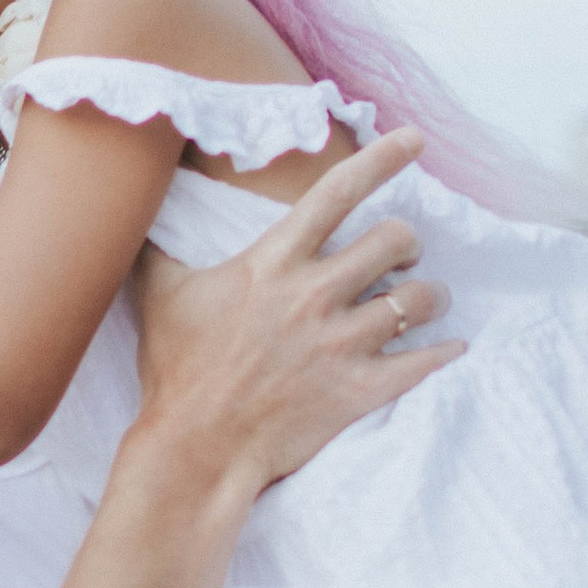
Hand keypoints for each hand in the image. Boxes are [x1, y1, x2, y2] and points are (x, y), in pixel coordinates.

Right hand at [128, 130, 461, 494]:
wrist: (197, 447)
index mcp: (275, 263)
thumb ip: (160, 246)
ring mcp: (343, 344)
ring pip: (420, 299)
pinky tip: (451, 345)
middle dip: (407, 242)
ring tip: (421, 301)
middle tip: (400, 255)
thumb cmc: (177, 370)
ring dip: (428, 295)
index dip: (382, 159)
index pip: (338, 193)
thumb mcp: (161, 294)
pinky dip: (445, 350)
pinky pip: (426, 360)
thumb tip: (136, 207)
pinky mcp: (361, 390)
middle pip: (395, 240)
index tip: (414, 140)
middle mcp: (316, 295)